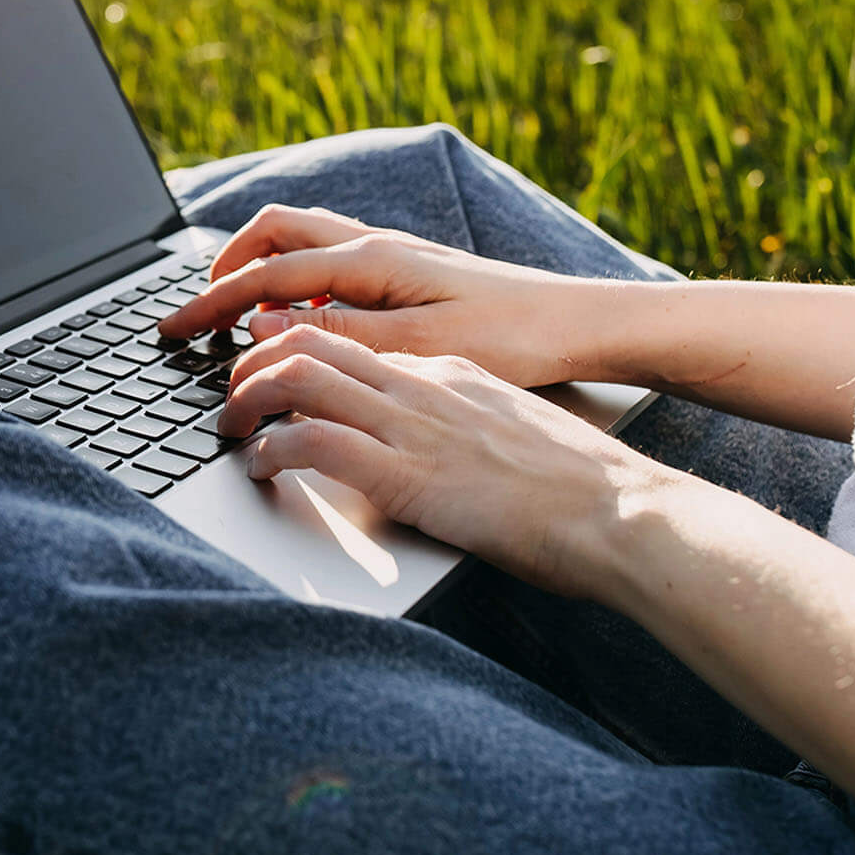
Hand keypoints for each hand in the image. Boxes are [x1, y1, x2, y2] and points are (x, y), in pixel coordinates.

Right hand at [159, 204, 616, 388]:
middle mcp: (380, 246)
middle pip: (277, 232)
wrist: (585, 323)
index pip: (268, 274)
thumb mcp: (424, 349)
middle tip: (195, 309)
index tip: (172, 330)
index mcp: (374, 260)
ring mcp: (397, 255)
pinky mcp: (413, 273)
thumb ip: (342, 334)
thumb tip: (269, 320)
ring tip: (234, 307)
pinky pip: (332, 261)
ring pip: (304, 241)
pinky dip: (296, 279)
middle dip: (225, 265)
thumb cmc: (518, 339)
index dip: (212, 302)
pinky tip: (302, 316)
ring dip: (260, 267)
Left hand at [218, 323, 680, 597]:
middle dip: (254, 364)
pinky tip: (261, 468)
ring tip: (231, 428)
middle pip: (311, 342)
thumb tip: (432, 454)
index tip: (273, 379)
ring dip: (248, 400)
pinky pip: (313, 444)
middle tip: (232, 396)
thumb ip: (464, 431)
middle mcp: (424, 385)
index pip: (354, 344)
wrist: (622, 512)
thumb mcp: (513, 437)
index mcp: (450, 373)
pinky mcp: (407, 474)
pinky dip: (271, 450)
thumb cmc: (582, 491)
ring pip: (298, 379)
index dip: (298, 354)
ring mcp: (414, 426)